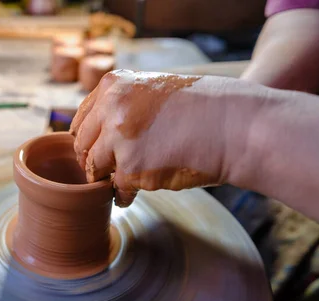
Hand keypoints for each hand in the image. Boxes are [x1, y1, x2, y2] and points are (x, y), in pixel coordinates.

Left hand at [69, 70, 262, 206]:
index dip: (88, 139)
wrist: (237, 126)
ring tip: (125, 181)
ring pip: (96, 169)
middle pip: (82, 146)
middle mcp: (110, 109)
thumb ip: (124, 105)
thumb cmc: (206, 108)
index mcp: (114, 85)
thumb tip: (100, 133)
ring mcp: (118, 140)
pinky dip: (123, 196)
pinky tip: (135, 193)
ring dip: (108, 179)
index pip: (81, 119)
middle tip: (106, 172)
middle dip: (93, 162)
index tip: (96, 151)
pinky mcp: (131, 169)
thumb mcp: (155, 90)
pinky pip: (116, 189)